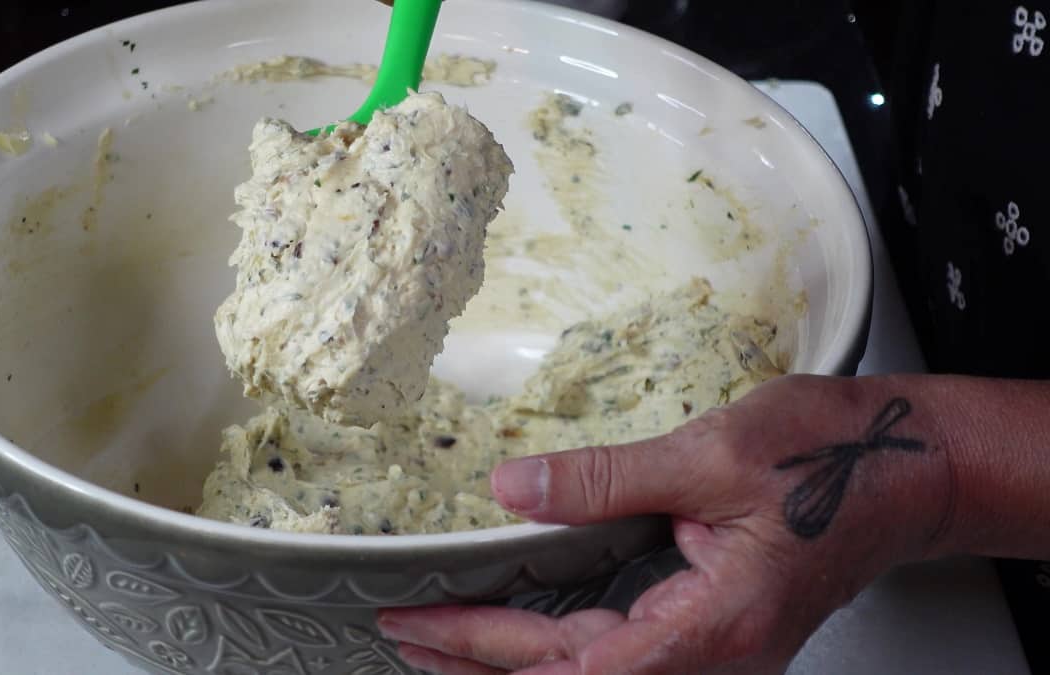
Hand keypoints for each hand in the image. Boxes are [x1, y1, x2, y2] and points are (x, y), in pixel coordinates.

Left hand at [377, 374, 951, 673]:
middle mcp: (714, 659)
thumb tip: (513, 490)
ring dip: (513, 662)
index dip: (487, 654)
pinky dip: (559, 644)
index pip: (574, 669)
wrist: (908, 465)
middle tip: (406, 634)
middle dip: (480, 665)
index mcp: (714, 628)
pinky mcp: (712, 629)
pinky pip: (623, 652)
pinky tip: (522, 627)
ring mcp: (715, 651)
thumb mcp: (709, 454)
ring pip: (595, 674)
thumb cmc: (835, 459)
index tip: (421, 626)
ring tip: (442, 641)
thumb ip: (604, 480)